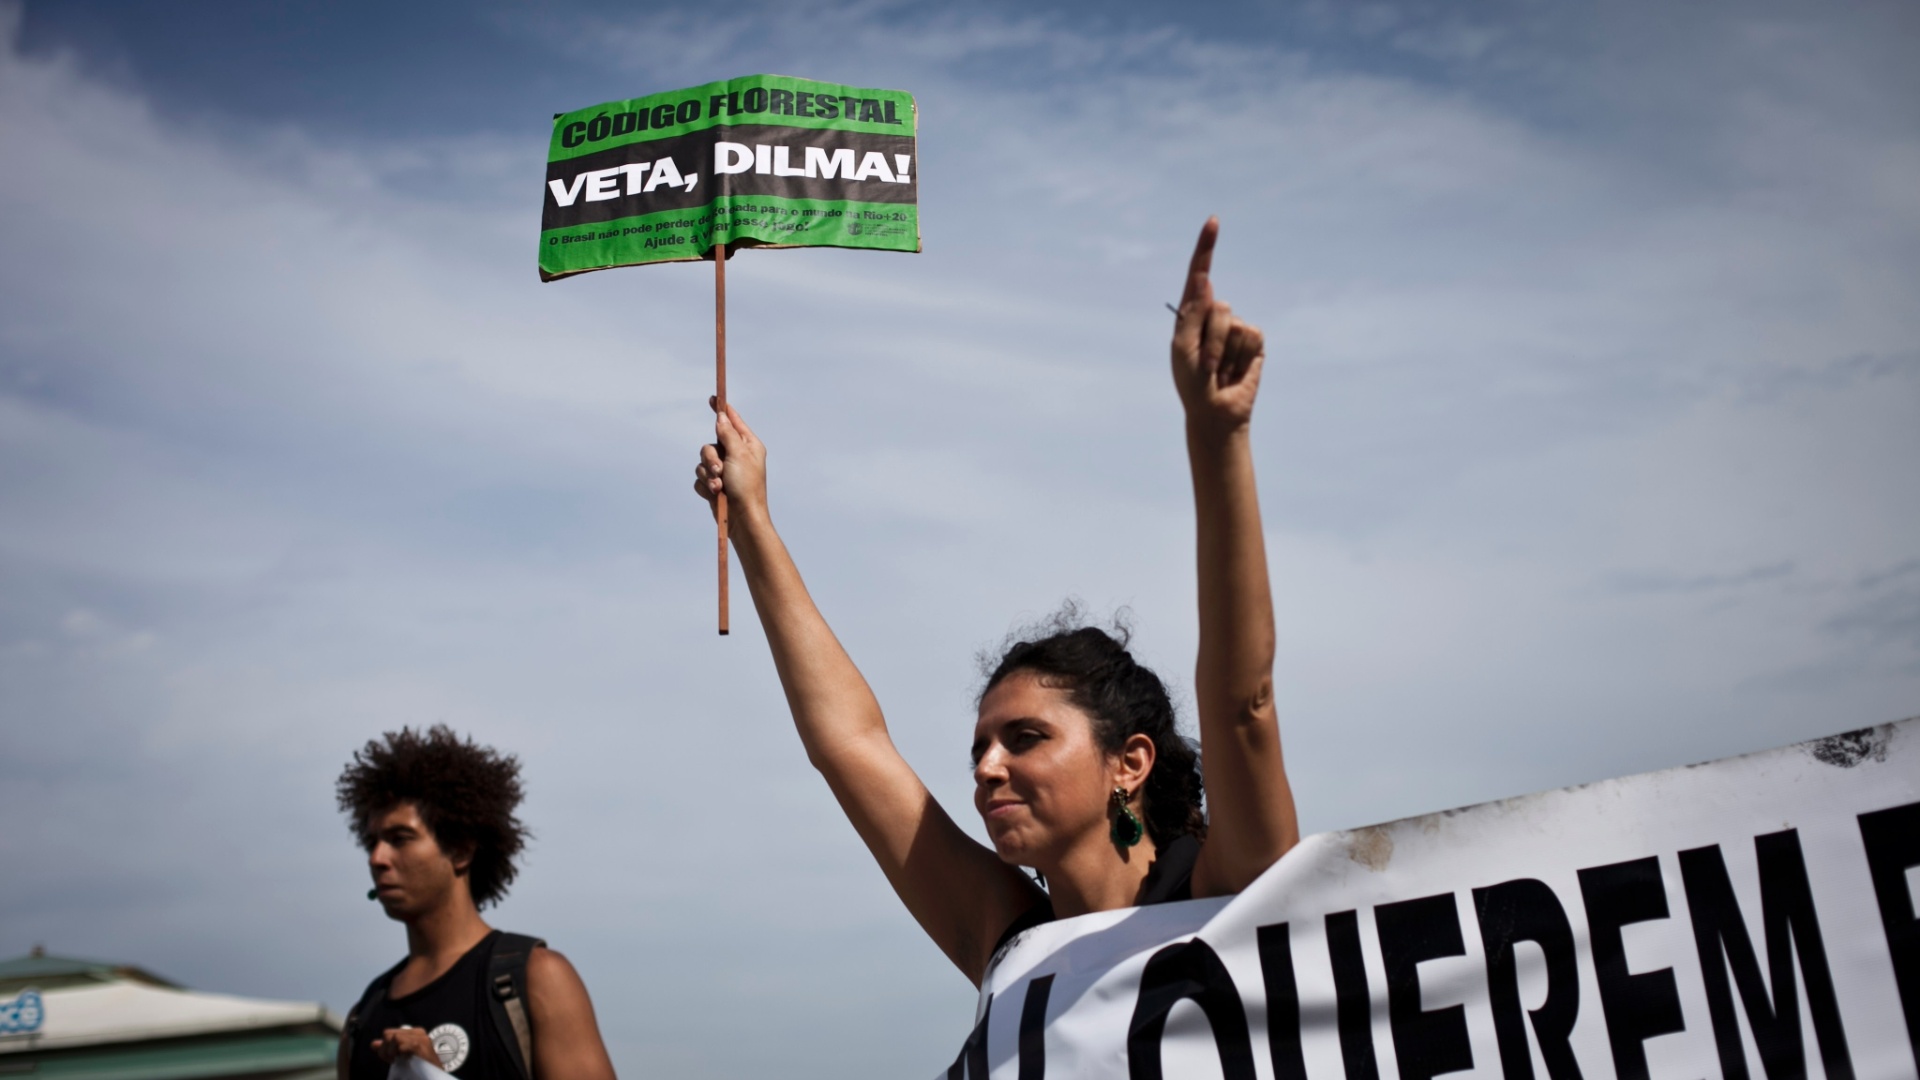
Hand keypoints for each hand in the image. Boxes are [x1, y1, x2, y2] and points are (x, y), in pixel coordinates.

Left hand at [372, 1026, 440, 1066]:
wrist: (434, 1075)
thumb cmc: (419, 1067)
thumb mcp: (401, 1055)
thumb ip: (389, 1048)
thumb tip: (373, 1043)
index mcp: (414, 1032)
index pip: (388, 1033)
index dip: (385, 1046)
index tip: (390, 1058)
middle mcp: (418, 1032)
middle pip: (387, 1034)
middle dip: (385, 1049)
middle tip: (392, 1060)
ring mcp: (420, 1037)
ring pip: (393, 1038)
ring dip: (390, 1052)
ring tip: (397, 1060)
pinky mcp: (419, 1044)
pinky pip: (399, 1042)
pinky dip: (397, 1053)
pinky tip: (403, 1060)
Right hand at [693, 398, 767, 529]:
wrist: (741, 518)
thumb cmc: (746, 486)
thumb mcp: (738, 455)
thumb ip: (728, 434)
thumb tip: (721, 416)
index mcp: (748, 446)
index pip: (733, 422)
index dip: (722, 410)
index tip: (713, 398)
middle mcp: (736, 456)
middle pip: (710, 444)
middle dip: (710, 458)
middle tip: (719, 470)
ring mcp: (724, 471)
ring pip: (702, 462)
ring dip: (707, 475)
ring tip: (718, 487)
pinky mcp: (714, 485)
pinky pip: (699, 478)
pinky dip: (705, 486)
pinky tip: (715, 495)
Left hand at [1171, 217, 1265, 438]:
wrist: (1216, 412)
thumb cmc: (1192, 383)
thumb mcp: (1182, 348)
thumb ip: (1192, 316)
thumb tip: (1205, 282)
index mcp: (1191, 314)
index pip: (1199, 274)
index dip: (1206, 247)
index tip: (1213, 221)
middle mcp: (1214, 316)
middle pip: (1219, 306)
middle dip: (1211, 338)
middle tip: (1206, 364)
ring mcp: (1236, 327)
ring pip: (1235, 323)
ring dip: (1224, 351)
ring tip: (1219, 370)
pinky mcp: (1255, 341)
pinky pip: (1252, 335)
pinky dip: (1242, 356)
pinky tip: (1235, 370)